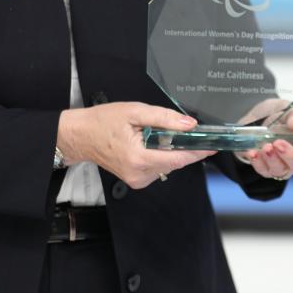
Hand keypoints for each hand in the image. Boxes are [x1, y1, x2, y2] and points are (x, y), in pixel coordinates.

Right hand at [57, 102, 214, 188]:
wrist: (80, 136)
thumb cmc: (102, 122)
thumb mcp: (135, 112)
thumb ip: (164, 118)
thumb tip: (189, 125)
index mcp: (139, 158)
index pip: (177, 159)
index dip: (197, 153)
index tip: (212, 147)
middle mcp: (138, 174)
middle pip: (174, 162)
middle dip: (181, 146)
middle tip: (181, 130)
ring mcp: (137, 180)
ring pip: (166, 165)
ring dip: (168, 150)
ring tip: (151, 134)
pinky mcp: (136, 180)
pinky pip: (157, 167)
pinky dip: (159, 155)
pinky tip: (147, 143)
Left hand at [236, 108, 292, 180]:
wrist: (254, 117)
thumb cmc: (277, 114)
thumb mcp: (286, 107)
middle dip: (289, 156)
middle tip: (278, 143)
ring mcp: (283, 165)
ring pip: (281, 171)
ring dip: (272, 160)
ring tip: (265, 146)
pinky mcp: (266, 168)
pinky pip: (264, 171)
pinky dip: (258, 162)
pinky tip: (253, 152)